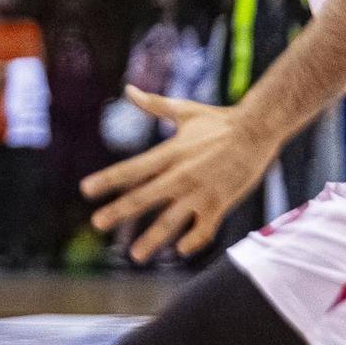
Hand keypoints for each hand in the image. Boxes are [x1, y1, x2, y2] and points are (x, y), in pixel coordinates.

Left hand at [80, 85, 271, 261]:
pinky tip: (179, 251)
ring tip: (135, 256)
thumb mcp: (184, 111)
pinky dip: (193, 240)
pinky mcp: (220, 202)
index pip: (132, 169)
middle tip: (97, 223)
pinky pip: (204, 228)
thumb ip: (153, 104)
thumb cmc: (220, 120)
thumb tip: (128, 88)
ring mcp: (201, 191)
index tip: (85, 189)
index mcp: (169, 153)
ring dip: (152, 239)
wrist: (260, 128)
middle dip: (119, 211)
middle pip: (144, 197)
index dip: (108, 179)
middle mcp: (181, 175)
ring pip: (171, 220)